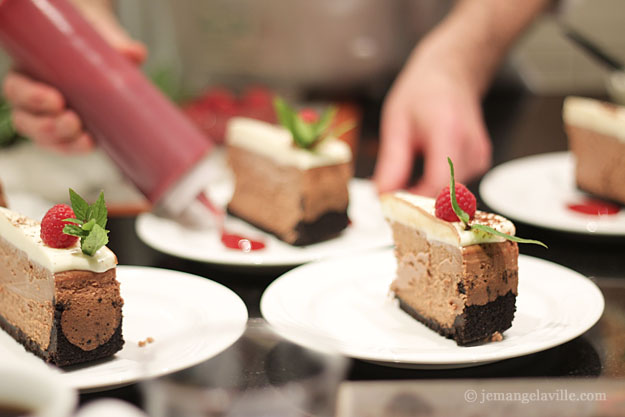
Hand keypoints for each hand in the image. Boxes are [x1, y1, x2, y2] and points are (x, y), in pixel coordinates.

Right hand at [2, 0, 145, 152]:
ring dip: (62, 141)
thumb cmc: (89, 39)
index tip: (57, 100)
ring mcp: (50, 116)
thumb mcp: (98, 34)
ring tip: (85, 139)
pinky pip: (65, 144)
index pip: (16, 89)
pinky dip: (76, 147)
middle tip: (72, 122)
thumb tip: (135, 53)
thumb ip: (113, 42)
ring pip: (43, 137)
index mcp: (29, 70)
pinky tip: (90, 145)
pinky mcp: (69, 129)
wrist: (101, 50)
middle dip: (47, 126)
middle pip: (26, 119)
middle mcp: (33, 96)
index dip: (31, 97)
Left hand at [373, 34, 491, 196]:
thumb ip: (391, 164)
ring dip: (426, 193)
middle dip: (416, 200)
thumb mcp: (396, 124)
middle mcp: (471, 146)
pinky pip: (457, 185)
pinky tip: (424, 169)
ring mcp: (480, 155)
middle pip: (446, 194)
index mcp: (448, 132)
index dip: (414, 200)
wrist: (451, 71)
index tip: (390, 204)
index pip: (438, 184)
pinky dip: (437, 184)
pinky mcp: (481, 161)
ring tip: (405, 179)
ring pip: (451, 193)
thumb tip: (382, 195)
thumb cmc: (422, 92)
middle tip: (391, 196)